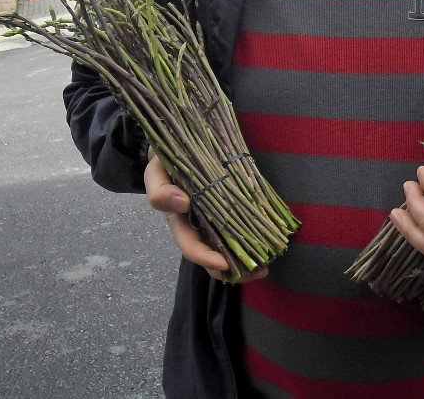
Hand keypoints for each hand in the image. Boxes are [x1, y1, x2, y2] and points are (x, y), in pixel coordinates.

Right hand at [144, 150, 267, 282]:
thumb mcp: (156, 173)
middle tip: (258, 272)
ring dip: (245, 261)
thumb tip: (182, 203)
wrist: (179, 150)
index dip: (206, 258)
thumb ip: (161, 190)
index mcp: (178, 222)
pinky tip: (267, 244)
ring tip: (265, 269)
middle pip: (214, 257)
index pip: (191, 247)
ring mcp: (213, 220)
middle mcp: (196, 227)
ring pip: (227, 248)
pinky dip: (251, 239)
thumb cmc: (167, 164)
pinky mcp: (228, 210)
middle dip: (234, 269)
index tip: (224, 263)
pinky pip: (239, 229)